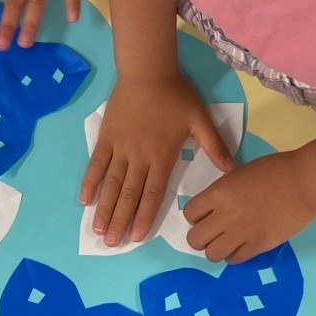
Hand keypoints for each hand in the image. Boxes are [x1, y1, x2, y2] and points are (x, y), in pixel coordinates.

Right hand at [81, 74, 232, 246]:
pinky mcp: (106, 137)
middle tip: (113, 244)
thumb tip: (231, 169)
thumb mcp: (200, 119)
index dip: (145, 217)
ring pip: (111, 184)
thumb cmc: (175, 95)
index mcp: (161, 156)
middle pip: (129, 195)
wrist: (147, 71)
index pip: (153, 193)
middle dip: (121, 221)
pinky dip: (90, 182)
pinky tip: (84, 200)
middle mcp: (138, 157)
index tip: (137, 237)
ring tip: (98, 230)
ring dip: (104, 208)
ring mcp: (119, 148)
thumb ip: (214, 146)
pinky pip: (96, 164)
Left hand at [183, 151, 315, 261]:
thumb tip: (214, 208)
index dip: (195, 216)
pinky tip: (243, 245)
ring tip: (228, 241)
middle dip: (202, 237)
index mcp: (218, 193)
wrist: (304, 183)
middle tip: (214, 232)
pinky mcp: (259, 246)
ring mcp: (242, 233)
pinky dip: (235, 255)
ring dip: (216, 249)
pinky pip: (235, 259)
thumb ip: (223, 193)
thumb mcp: (238, 174)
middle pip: (195, 239)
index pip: (189, 214)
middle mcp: (225, 216)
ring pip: (212, 254)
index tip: (205, 215)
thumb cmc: (274, 171)